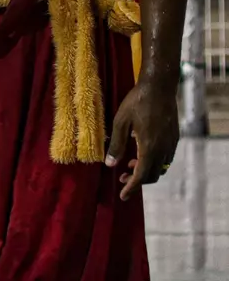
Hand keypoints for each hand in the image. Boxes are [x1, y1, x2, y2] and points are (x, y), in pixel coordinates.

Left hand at [105, 77, 178, 199]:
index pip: (142, 176)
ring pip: (160, 167)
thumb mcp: (120, 122)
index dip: (132, 187)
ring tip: (129, 164)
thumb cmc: (136, 102)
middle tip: (121, 177)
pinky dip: (154, 161)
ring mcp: (171, 144)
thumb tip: (110, 164)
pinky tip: (141, 152)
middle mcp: (164, 149)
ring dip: (146, 170)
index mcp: (149, 148)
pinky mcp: (174, 137)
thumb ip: (116, 144)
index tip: (123, 196)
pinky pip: (165, 157)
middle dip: (137, 180)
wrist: (159, 88)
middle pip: (153, 175)